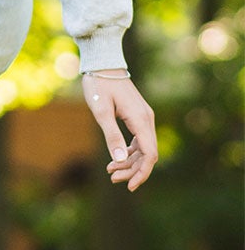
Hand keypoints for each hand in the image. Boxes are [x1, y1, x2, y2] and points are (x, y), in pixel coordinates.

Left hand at [80, 72, 157, 190]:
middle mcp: (147, 120)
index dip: (141, 172)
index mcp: (141, 120)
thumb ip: (111, 135)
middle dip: (132, 169)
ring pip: (143, 148)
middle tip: (112, 177)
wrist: (102, 64)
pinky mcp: (138, 116)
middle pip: (147, 154)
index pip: (149, 154)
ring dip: (130, 161)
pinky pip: (139, 140)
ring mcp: (144, 118)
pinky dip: (129, 151)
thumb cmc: (99, 84)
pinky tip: (116, 157)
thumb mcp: (101, 110)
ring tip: (110, 170)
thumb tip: (120, 159)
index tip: (129, 185)